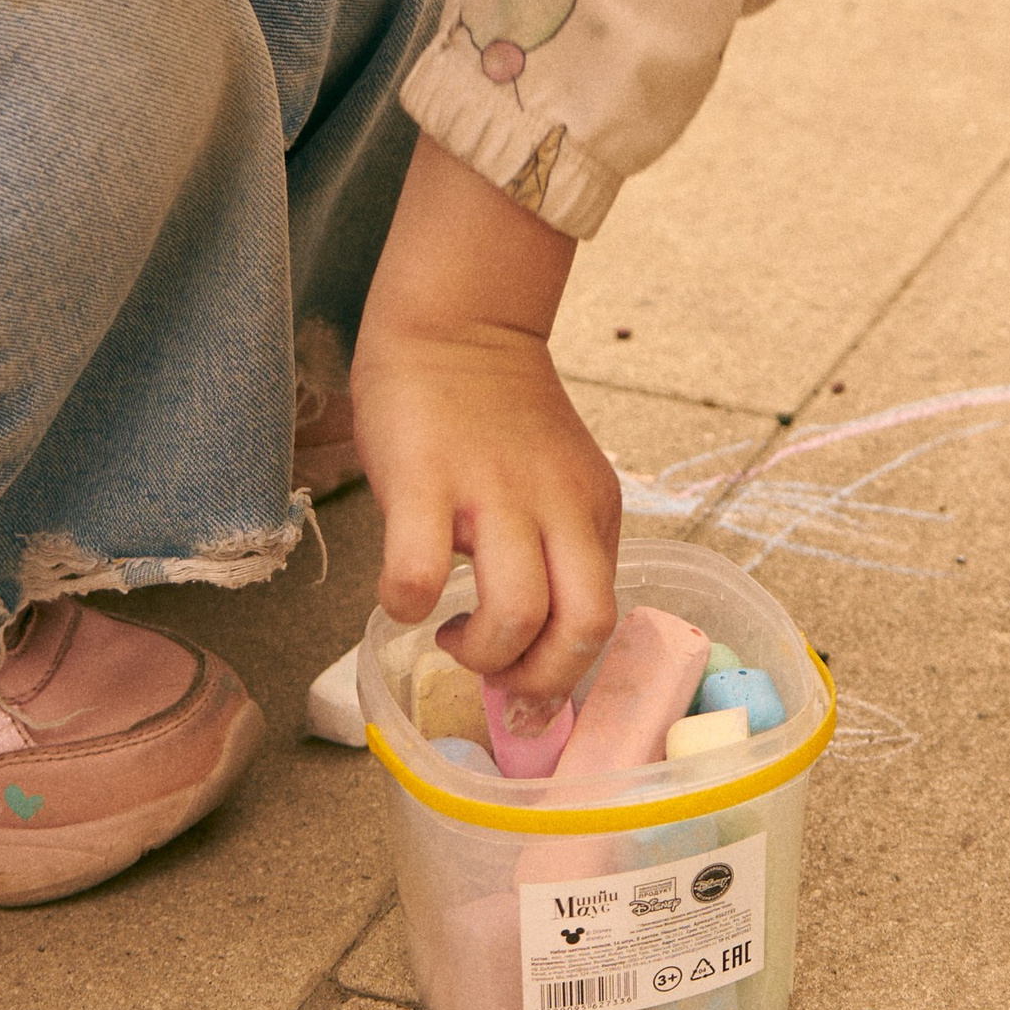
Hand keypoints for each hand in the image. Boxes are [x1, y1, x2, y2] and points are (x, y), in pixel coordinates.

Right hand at [358, 138, 621, 712]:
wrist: (456, 324)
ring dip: (482, 652)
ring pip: (517, 611)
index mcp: (594, 510)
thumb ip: (555, 548)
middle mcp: (557, 505)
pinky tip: (403, 597)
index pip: (606, 618)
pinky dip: (409, 605)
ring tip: (453, 636)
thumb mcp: (554, 482)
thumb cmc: (497, 415)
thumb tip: (531, 642)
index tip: (524, 685)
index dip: (564, 671)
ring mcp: (494, 492)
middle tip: (495, 673)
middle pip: (585, 625)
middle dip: (538, 679)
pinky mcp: (427, 480)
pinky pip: (421, 572)